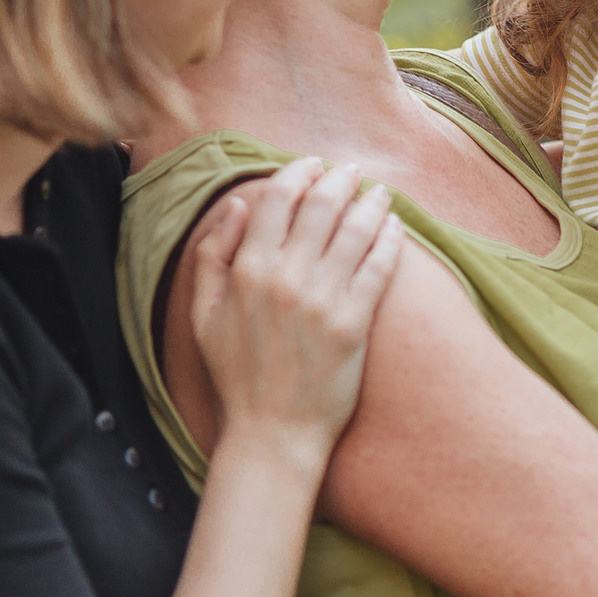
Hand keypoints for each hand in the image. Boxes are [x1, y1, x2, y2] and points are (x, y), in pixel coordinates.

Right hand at [186, 157, 403, 453]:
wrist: (273, 432)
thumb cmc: (236, 373)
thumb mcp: (203, 313)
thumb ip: (213, 253)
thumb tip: (239, 203)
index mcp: (247, 270)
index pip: (278, 198)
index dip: (298, 173)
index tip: (312, 164)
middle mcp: (286, 278)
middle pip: (321, 205)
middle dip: (339, 179)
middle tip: (350, 171)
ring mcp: (323, 300)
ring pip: (355, 229)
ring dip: (370, 202)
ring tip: (378, 193)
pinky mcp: (354, 323)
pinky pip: (378, 267)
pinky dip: (389, 239)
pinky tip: (393, 227)